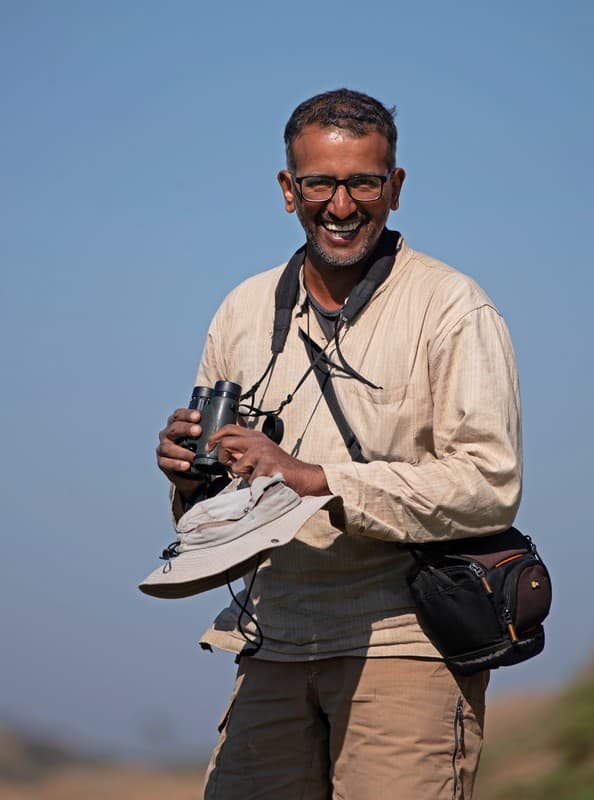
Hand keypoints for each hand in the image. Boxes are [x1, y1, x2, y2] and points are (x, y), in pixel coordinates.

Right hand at [156, 408, 204, 496]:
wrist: (190, 472)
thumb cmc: (195, 449)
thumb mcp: (201, 438)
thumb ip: (207, 429)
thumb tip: (225, 420)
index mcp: (176, 424)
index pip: (178, 415)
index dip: (187, 414)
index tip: (198, 416)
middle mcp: (167, 434)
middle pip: (173, 428)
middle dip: (185, 429)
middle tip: (198, 431)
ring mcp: (163, 448)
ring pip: (168, 447)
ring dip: (182, 451)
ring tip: (194, 455)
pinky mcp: (162, 462)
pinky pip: (166, 462)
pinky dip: (176, 464)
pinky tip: (187, 465)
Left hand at [207, 425, 329, 496]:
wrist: (301, 476)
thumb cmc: (280, 468)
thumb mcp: (260, 455)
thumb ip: (243, 453)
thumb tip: (226, 455)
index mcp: (256, 437)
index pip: (229, 428)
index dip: (215, 436)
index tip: (209, 446)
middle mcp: (258, 441)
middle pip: (226, 442)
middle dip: (223, 458)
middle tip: (230, 466)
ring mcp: (262, 452)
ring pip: (236, 465)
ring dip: (243, 475)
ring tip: (256, 475)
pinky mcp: (267, 465)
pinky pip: (249, 479)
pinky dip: (255, 484)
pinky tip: (265, 481)